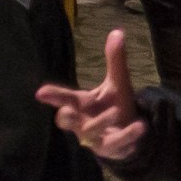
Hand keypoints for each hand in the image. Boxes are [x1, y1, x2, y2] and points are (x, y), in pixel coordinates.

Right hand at [35, 29, 145, 160]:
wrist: (130, 132)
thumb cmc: (115, 105)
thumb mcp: (117, 82)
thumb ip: (115, 60)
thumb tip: (118, 32)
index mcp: (82, 104)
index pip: (64, 98)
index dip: (53, 95)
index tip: (40, 93)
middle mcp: (84, 121)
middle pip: (66, 121)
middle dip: (67, 116)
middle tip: (69, 110)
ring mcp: (96, 138)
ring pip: (90, 134)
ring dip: (101, 122)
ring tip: (117, 111)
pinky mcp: (111, 149)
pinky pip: (116, 145)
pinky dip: (127, 136)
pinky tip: (140, 126)